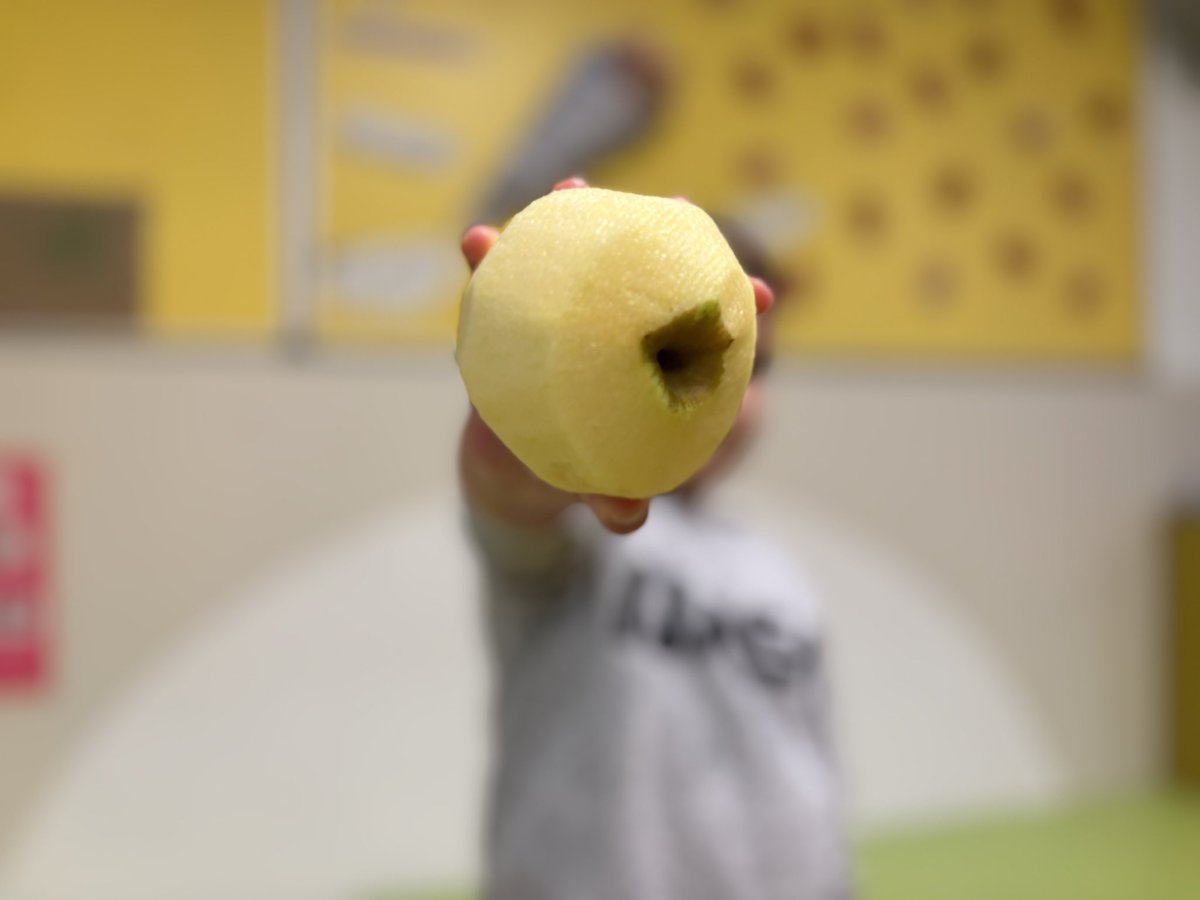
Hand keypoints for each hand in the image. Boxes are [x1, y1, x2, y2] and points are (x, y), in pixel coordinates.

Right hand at [458, 177, 774, 535]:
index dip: (734, 307)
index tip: (762, 294)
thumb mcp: (601, 482)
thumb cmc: (581, 467)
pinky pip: (498, 290)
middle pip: (640, 277)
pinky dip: (485, 264)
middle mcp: (608, 333)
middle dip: (663, 239)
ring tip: (569, 188)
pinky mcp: (509, 328)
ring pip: (571, 266)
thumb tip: (626, 518)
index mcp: (646, 366)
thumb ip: (614, 496)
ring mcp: (561, 323)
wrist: (519, 473)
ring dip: (569, 224)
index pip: (701, 329)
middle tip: (682, 201)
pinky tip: (474, 240)